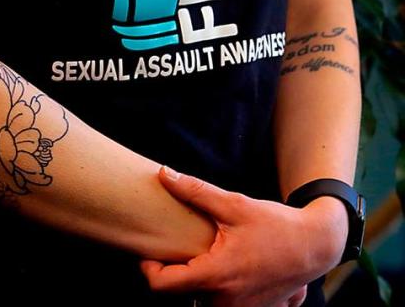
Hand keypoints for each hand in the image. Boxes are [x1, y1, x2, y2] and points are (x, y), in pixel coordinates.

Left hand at [140, 167, 347, 306]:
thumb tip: (164, 174)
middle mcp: (228, 301)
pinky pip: (224, 305)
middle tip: (178, 251)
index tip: (149, 255)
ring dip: (198, 284)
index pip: (162, 286)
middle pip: (181, 294)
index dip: (149, 270)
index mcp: (217, 276)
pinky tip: (226, 271)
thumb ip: (195, 191)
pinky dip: (218, 292)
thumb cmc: (276, 224)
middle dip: (176, 273)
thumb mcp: (234, 204)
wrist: (317, 245)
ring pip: (202, 302)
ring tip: (203, 258)